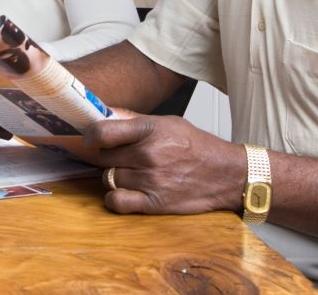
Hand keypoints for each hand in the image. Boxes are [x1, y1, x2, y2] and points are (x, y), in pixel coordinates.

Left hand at [81, 110, 245, 214]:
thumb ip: (135, 121)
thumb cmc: (197, 147)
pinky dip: (115, 198)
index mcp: (150, 130)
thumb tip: (105, 113)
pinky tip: (124, 191)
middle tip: (118, 156)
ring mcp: (150, 180)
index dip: (90, 136)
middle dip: (106, 156)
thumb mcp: (167, 122)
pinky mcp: (153, 203)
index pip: (101, 132)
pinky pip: (116, 202)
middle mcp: (148, 154)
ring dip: (114, 176)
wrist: (226, 174)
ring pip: (108, 178)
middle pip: (103, 157)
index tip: (91, 139)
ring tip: (129, 172)